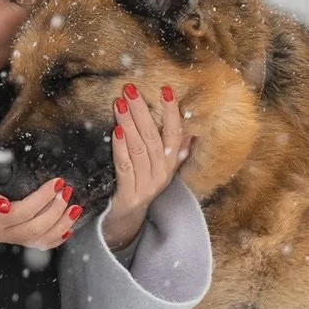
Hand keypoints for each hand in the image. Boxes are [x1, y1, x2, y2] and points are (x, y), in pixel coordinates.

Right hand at [0, 161, 81, 248]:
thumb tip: (3, 205)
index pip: (21, 211)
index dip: (42, 199)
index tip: (56, 183)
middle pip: (34, 227)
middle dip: (55, 210)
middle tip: (66, 190)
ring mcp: (7, 237)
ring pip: (39, 238)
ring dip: (60, 224)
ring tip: (74, 207)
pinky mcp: (14, 238)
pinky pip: (38, 244)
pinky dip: (56, 237)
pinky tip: (68, 227)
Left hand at [101, 84, 193, 252]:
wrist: (128, 219)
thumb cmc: (143, 184)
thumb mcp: (162, 166)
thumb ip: (177, 149)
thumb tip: (192, 129)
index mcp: (171, 162)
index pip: (175, 133)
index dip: (172, 111)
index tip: (166, 89)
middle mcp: (162, 173)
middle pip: (153, 137)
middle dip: (141, 111)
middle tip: (130, 89)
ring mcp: (147, 185)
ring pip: (139, 150)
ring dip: (128, 124)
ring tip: (119, 104)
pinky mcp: (130, 195)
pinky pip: (125, 168)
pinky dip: (120, 149)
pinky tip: (115, 132)